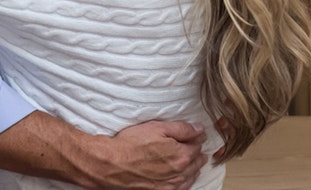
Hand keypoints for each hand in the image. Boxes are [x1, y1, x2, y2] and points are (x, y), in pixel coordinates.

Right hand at [79, 121, 207, 189]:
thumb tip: (200, 129)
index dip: (196, 137)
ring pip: (192, 174)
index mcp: (182, 154)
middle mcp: (180, 171)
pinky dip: (187, 179)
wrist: (110, 164)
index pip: (197, 144)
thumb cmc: (130, 145)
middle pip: (197, 160)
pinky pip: (183, 186)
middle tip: (195, 146)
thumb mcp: (155, 127)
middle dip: (197, 152)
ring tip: (192, 160)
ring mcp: (172, 183)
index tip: (195, 134)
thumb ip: (181, 128)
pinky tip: (185, 175)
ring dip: (194, 166)